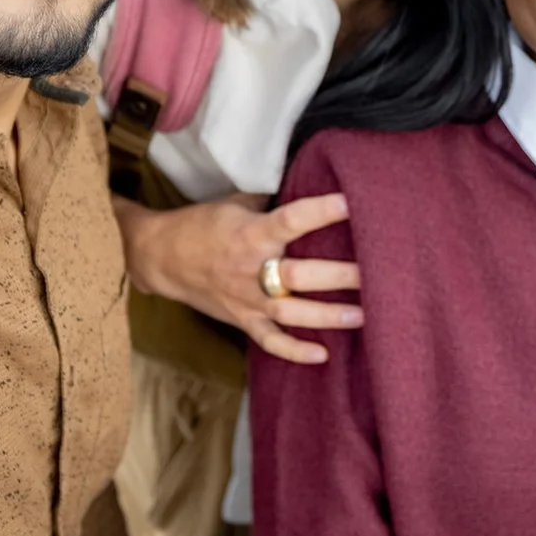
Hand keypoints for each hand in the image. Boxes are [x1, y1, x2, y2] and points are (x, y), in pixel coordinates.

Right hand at [113, 192, 361, 364]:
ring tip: (362, 315)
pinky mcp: (242, 320)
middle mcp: (251, 269)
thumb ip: (269, 200)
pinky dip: (294, 351)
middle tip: (374, 274)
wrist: (160, 257)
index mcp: (251, 234)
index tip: (350, 202)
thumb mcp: (233, 204)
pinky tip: (322, 354)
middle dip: (338, 276)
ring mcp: (247, 300)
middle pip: (299, 276)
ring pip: (291, 314)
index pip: (291, 220)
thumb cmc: (201, 225)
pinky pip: (269, 342)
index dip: (321, 211)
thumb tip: (304, 181)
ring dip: (327, 316)